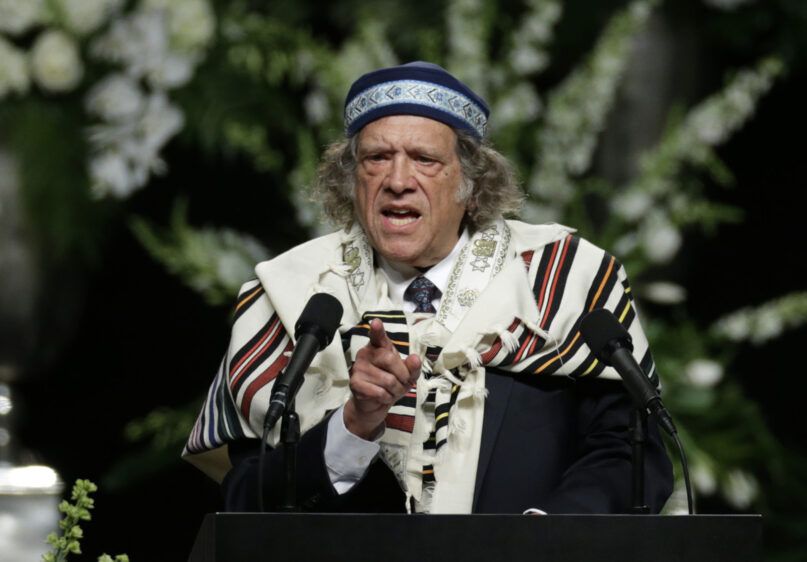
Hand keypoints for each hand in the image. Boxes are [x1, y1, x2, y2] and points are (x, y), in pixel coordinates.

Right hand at [344, 318, 420, 439]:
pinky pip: (380, 391)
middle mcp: (366, 353)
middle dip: (403, 375)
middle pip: (390, 359)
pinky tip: (382, 396)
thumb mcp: (407, 375)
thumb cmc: (391, 384)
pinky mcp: (355, 382)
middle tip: (403, 382)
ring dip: (396, 390)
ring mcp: (359, 367)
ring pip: (388, 380)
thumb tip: (415, 358)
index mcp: (379, 346)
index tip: (377, 323)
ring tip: (392, 391)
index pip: (378, 336)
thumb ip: (413, 366)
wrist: (375, 403)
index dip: (377, 329)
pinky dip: (387, 397)